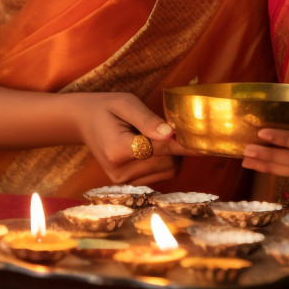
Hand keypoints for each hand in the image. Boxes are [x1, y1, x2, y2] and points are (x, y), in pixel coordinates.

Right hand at [74, 92, 188, 185]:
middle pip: (167, 162)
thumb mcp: (125, 103)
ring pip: (167, 171)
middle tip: (166, 127)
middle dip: (175, 146)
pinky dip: (164, 162)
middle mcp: (120, 172)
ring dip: (171, 154)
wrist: (83, 122)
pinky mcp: (129, 185)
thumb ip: (147, 119)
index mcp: (117, 149)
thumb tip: (170, 134)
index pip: (159, 149)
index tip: (205, 146)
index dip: (183, 145)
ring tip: (153, 136)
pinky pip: (161, 176)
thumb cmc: (106, 108)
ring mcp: (124, 182)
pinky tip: (151, 148)